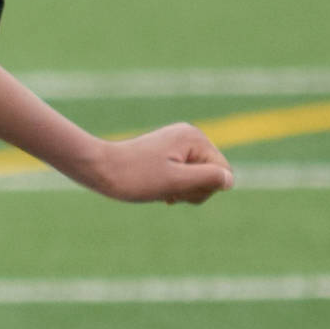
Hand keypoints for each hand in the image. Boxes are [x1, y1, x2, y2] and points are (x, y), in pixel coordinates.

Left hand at [90, 123, 234, 204]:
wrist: (99, 169)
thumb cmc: (134, 177)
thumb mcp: (174, 182)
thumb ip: (205, 179)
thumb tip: (230, 180)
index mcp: (194, 138)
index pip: (222, 172)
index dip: (204, 189)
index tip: (177, 191)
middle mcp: (189, 136)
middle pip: (211, 174)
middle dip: (193, 190)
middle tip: (167, 192)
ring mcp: (178, 143)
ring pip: (198, 177)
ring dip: (182, 190)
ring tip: (161, 191)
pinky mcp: (168, 152)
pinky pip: (184, 175)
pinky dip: (174, 186)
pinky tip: (160, 191)